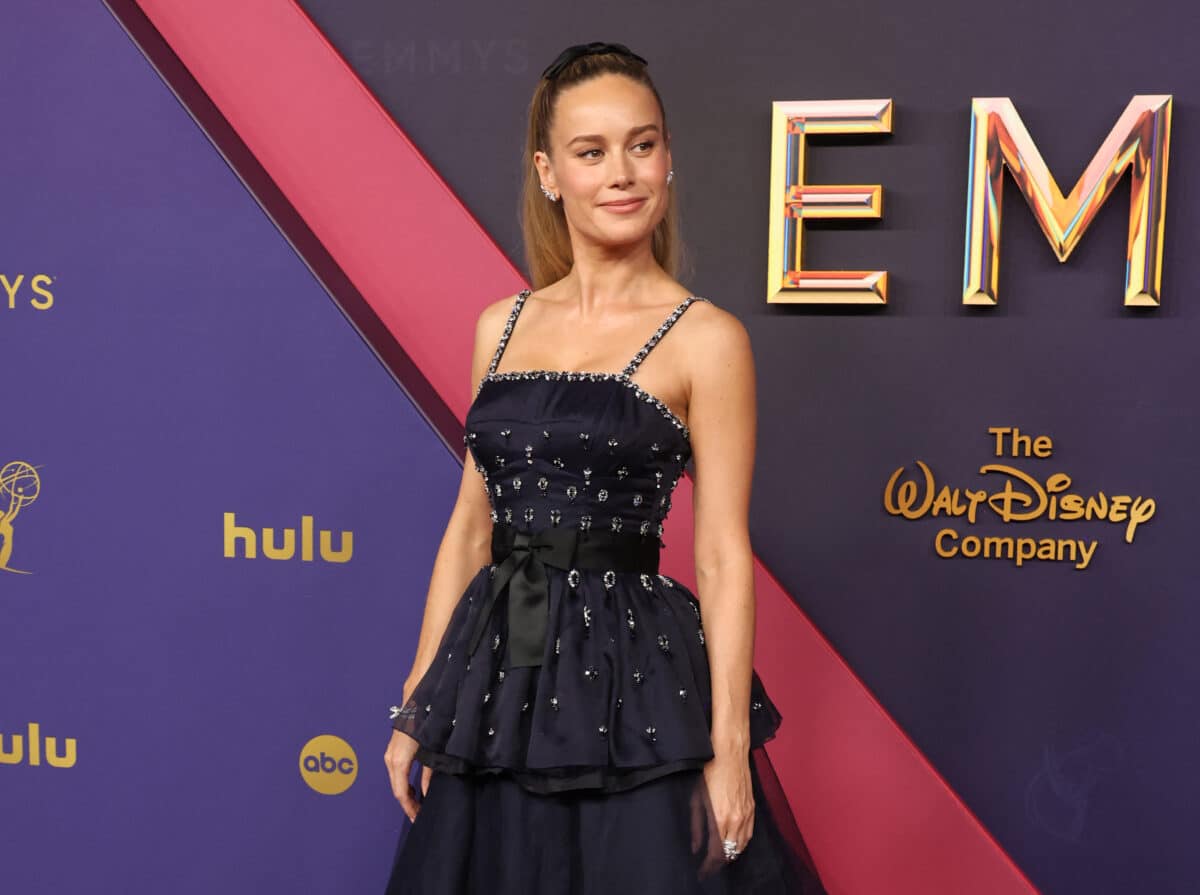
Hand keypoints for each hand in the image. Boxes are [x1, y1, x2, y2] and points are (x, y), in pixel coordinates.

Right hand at [384, 729, 432, 821]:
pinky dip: (404, 784)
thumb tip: (427, 793)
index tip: (417, 819)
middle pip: (397, 789)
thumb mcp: (430, 752)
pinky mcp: (393, 751)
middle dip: (408, 804)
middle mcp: (391, 760)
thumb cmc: (425, 725)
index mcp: (399, 762)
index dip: (409, 808)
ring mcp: (390, 755)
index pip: (400, 793)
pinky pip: (397, 773)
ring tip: (419, 806)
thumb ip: (428, 774)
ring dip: (407, 795)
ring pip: (396, 782)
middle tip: (420, 816)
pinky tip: (415, 790)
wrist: (416, 701)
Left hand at [690, 752, 754, 878]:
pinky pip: (749, 834)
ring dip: (731, 854)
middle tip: (708, 866)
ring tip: (719, 857)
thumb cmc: (710, 771)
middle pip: (730, 853)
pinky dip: (741, 843)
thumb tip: (695, 847)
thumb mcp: (696, 799)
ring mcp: (747, 815)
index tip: (702, 872)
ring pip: (741, 846)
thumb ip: (696, 826)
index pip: (717, 854)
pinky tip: (733, 843)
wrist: (730, 753)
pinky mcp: (752, 809)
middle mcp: (736, 820)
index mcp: (720, 819)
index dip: (709, 867)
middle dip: (719, 862)